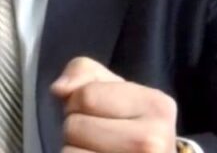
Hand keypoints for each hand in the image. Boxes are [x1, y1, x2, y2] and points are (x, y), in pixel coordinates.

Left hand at [51, 57, 177, 152]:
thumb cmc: (130, 124)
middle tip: (97, 137)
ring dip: (74, 151)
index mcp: (157, 105)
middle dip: (76, 130)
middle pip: (74, 126)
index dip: (79, 102)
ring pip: (68, 152)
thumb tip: (59, 89)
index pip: (85, 96)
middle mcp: (153, 141)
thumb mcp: (114, 88)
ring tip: (96, 151)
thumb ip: (83, 72)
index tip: (99, 114)